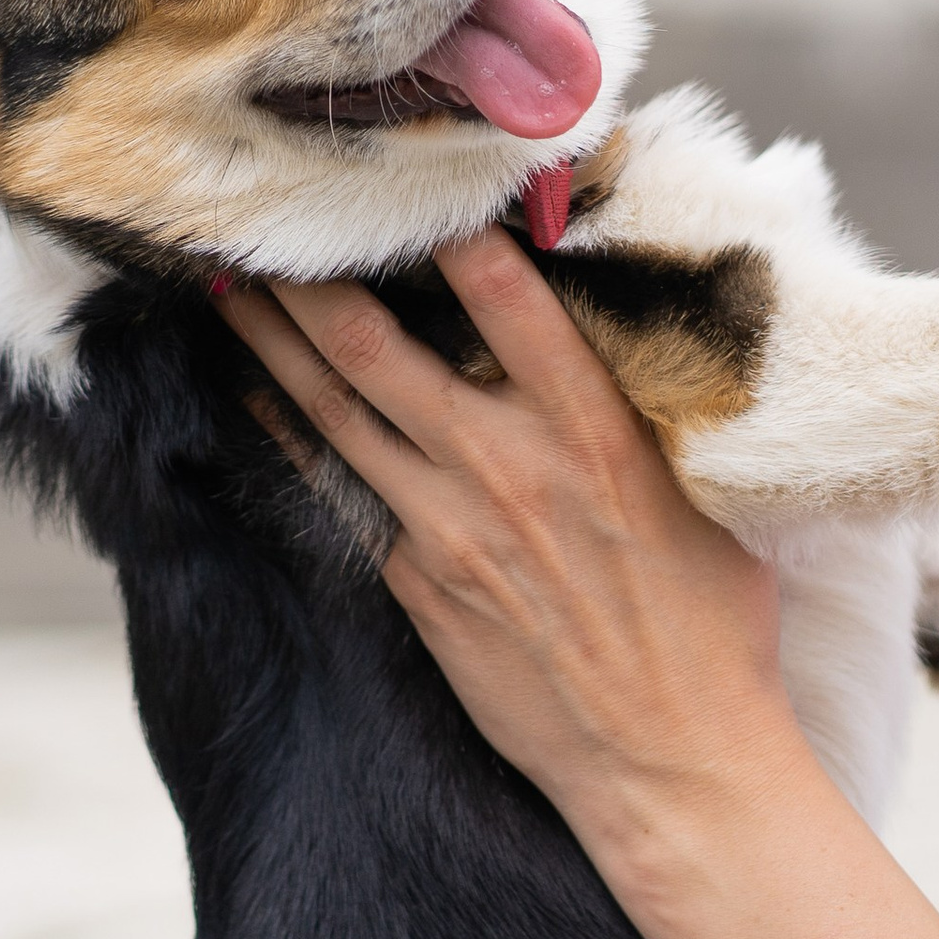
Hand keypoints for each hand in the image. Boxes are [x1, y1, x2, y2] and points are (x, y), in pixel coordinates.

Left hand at [216, 228, 796, 852]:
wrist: (669, 759)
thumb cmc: (712, 624)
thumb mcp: (702, 491)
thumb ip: (641, 410)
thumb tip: (610, 338)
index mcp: (595, 431)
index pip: (505, 295)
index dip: (449, 225)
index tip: (417, 179)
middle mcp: (508, 467)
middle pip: (377, 349)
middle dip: (310, 277)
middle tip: (260, 221)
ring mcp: (448, 528)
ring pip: (335, 414)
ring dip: (272, 344)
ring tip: (226, 288)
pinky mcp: (416, 584)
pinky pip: (339, 491)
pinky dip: (295, 436)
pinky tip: (263, 400)